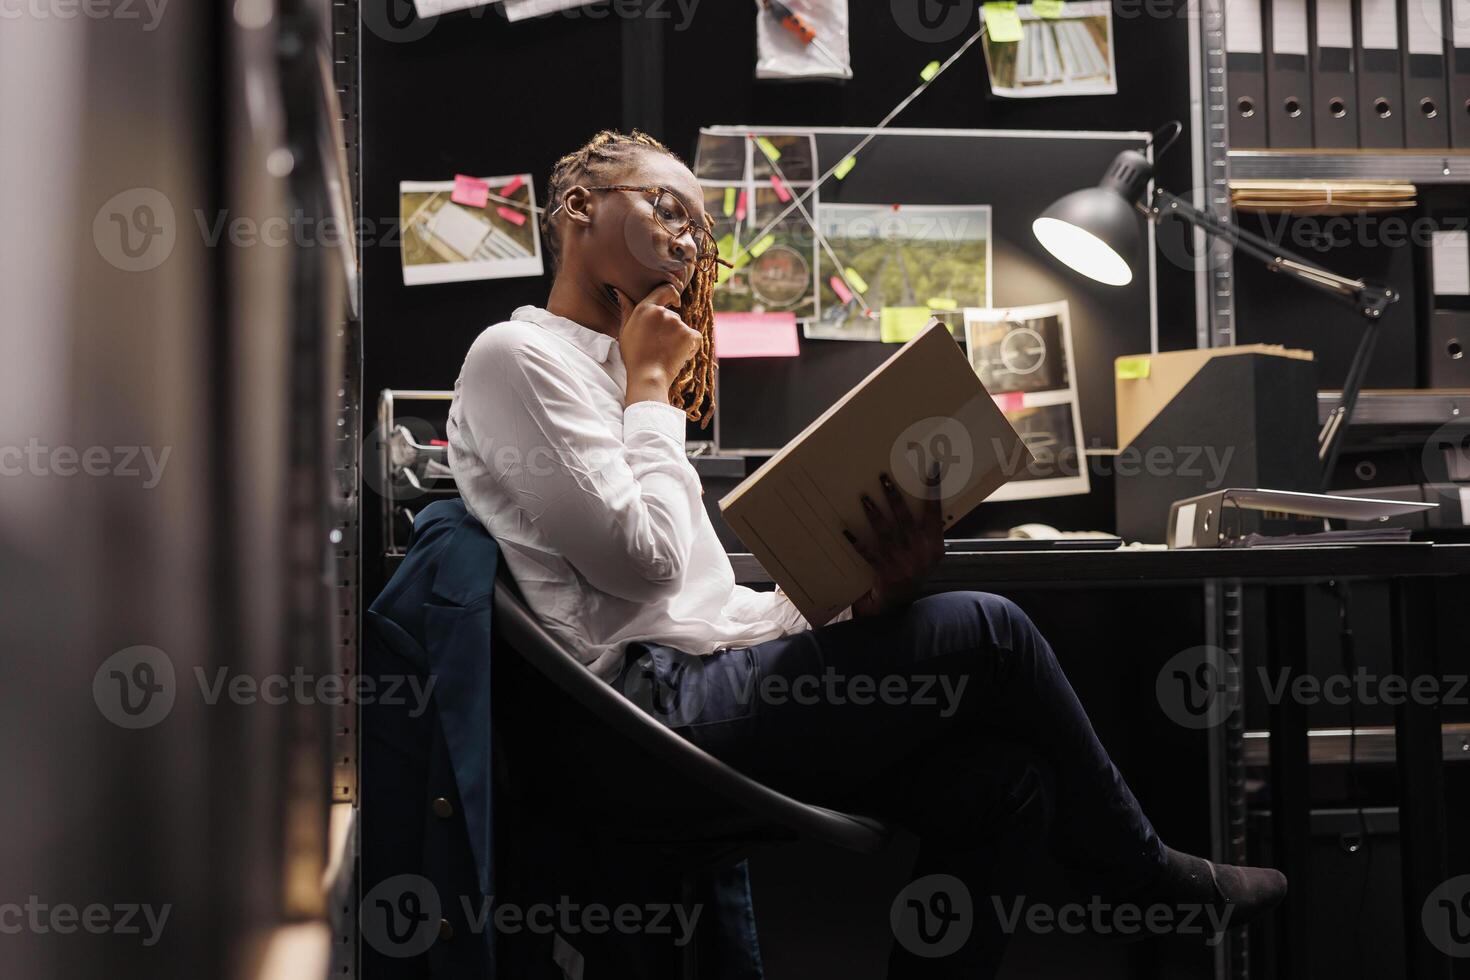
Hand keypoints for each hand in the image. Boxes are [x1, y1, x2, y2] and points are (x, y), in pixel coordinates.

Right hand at [614, 283, 701, 407]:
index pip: (665, 290)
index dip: (673, 294)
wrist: (647, 377)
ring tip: (666, 354)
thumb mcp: (625, 331)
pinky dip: (690, 347)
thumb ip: (626, 310)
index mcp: (646, 309)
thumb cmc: (634, 357)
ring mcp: (677, 323)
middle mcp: (662, 312)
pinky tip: (678, 356)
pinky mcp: (689, 335)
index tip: (675, 302)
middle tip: (660, 347)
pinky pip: (695, 338)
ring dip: (679, 339)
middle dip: (670, 330)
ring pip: (683, 329)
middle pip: (673, 316)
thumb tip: (620, 291)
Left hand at [843, 468, 942, 617]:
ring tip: (864, 498)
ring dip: (874, 514)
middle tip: (884, 478)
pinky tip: (846, 530)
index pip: (935, 512)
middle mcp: (920, 553)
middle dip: (894, 496)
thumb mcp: (929, 553)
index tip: (931, 469)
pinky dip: (856, 541)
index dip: (933, 490)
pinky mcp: (885, 572)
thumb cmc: (914, 570)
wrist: (901, 602)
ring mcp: (903, 563)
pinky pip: (868, 553)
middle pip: (906, 518)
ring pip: (886, 532)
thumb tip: (926, 498)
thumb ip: (928, 531)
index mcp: (934, 545)